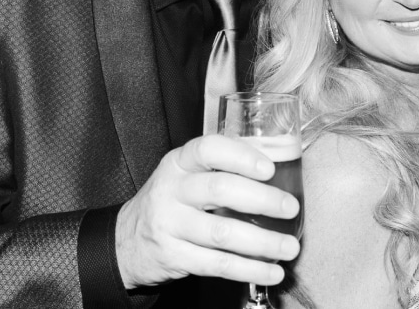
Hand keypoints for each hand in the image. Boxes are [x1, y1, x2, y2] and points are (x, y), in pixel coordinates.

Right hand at [115, 134, 300, 288]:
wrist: (127, 239)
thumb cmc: (173, 199)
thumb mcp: (186, 172)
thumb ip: (222, 163)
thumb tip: (280, 156)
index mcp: (179, 162)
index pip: (207, 148)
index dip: (240, 156)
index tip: (270, 167)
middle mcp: (172, 190)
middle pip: (219, 189)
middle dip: (262, 199)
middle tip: (291, 207)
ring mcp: (170, 224)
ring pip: (222, 233)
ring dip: (263, 241)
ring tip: (291, 247)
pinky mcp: (174, 257)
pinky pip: (217, 265)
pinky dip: (250, 270)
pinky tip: (272, 271)